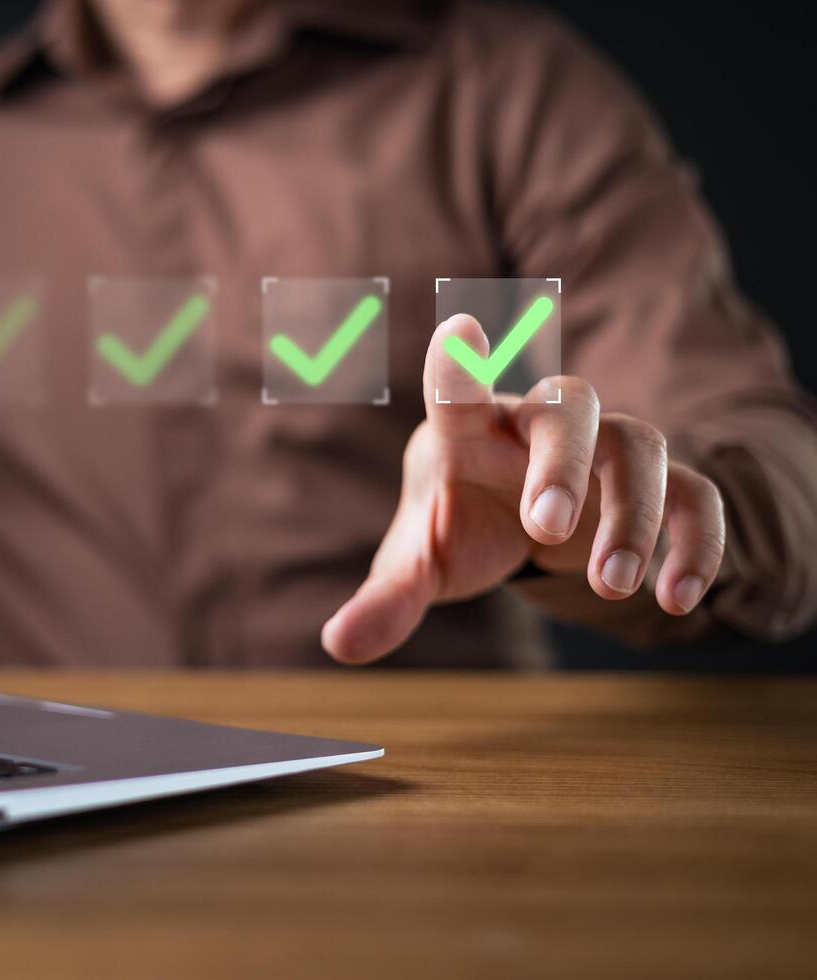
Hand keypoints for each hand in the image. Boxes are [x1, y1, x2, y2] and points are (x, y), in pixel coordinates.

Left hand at [321, 314, 725, 663]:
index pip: (456, 392)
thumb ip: (386, 599)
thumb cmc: (459, 526)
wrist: (515, 524)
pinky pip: (692, 493)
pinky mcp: (650, 486)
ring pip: (637, 442)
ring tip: (609, 585)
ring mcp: (599, 449)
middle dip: (560, 463)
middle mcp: (536, 425)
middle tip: (546, 531)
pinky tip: (677, 597)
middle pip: (567, 404)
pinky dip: (694, 539)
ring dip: (631, 511)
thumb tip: (339, 646)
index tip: (457, 332)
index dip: (456, 366)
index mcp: (466, 431)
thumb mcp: (419, 564)